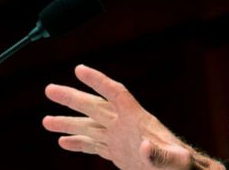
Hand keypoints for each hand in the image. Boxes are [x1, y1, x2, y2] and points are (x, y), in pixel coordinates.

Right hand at [43, 64, 221, 169]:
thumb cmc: (182, 165)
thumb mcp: (173, 160)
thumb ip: (160, 154)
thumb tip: (144, 147)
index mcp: (138, 119)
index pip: (115, 93)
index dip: (98, 81)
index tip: (79, 69)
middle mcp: (126, 125)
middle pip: (95, 106)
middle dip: (72, 98)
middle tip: (49, 89)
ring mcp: (120, 138)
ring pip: (90, 127)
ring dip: (69, 123)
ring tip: (46, 121)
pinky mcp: (118, 152)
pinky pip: (94, 145)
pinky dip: (78, 144)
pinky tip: (62, 142)